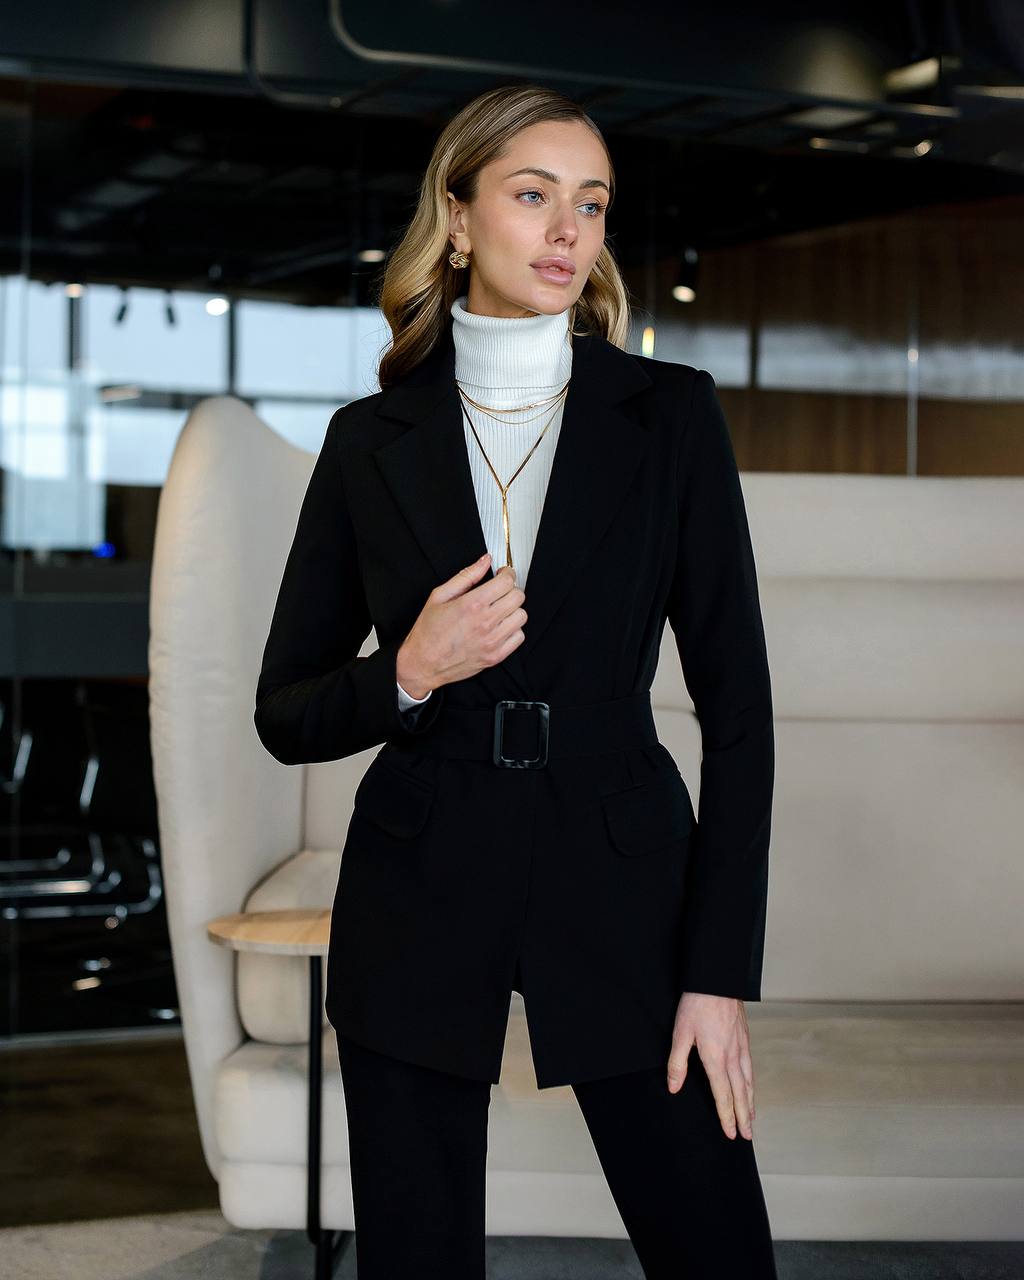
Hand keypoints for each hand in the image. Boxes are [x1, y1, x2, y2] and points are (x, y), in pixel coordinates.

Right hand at [396, 553, 525, 695]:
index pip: (507, 581)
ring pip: (521, 616)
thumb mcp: (440, 596)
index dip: (507, 574)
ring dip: (513, 610)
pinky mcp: (496, 656)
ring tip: (499, 610)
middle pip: (518, 596)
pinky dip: (513, 629)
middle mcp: (485, 622)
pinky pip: (519, 636)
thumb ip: (466, 576)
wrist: (423, 663)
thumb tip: (485, 561)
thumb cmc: (428, 631)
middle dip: (510, 590)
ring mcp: (492, 641)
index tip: (503, 575)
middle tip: (500, 592)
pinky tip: (500, 627)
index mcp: (472, 604)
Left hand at [666, 991, 754, 1140]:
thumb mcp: (680, 1033)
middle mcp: (732, 1057)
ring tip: (751, 1118)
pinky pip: (750, 1067)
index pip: (722, 1095)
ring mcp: (741, 1047)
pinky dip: (752, 1083)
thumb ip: (677, 1063)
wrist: (717, 980)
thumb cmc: (697, 1005)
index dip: (726, 1116)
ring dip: (750, 1103)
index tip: (731, 1134)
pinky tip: (750, 1086)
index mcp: (716, 1058)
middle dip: (743, 1117)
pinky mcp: (745, 1038)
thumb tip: (674, 1088)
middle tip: (748, 1136)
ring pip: (748, 1082)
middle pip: (740, 1094)